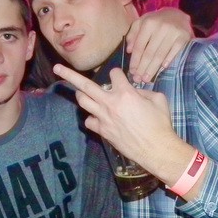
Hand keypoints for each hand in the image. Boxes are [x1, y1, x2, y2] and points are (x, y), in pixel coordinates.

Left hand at [53, 64, 178, 171]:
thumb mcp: (158, 100)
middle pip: (85, 85)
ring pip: (83, 101)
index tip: (119, 77)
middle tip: (57, 68)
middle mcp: (110, 103)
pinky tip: (97, 116)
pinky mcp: (102, 131)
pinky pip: (89, 121)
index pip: (114, 74)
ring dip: (81, 94)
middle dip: (69, 75)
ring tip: (80, 92)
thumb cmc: (160, 124)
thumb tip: (135, 92)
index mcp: (125, 93)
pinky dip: (92, 117)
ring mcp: (104, 118)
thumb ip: (144, 92)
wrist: (156, 149)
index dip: (117, 74)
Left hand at [126, 7, 192, 82]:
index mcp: (148, 23)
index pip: (139, 46)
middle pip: (149, 53)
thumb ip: (132, 34)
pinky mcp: (183, 37)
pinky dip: (168, 61)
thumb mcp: (141, 22)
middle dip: (142, 68)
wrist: (178, 14)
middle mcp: (160, 27)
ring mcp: (173, 32)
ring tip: (147, 78)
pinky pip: (174, 52)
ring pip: (160, 55)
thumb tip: (128, 50)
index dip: (135, 60)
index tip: (132, 72)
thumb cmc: (156, 21)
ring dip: (153, 68)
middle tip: (138, 79)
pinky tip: (162, 69)